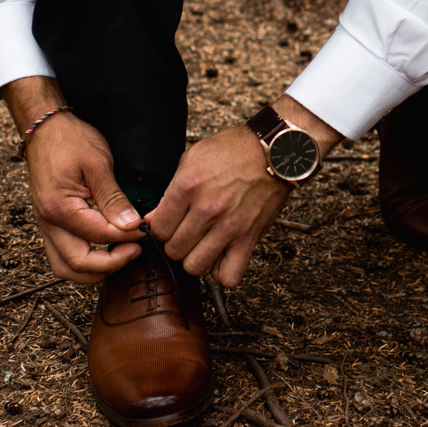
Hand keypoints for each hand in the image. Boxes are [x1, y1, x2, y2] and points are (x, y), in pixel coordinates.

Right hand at [1, 76, 144, 283]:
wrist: (45, 128)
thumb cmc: (70, 140)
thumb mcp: (98, 163)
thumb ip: (113, 198)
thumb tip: (131, 226)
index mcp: (59, 208)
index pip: (98, 236)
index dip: (126, 238)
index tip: (145, 231)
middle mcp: (48, 222)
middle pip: (77, 265)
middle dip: (110, 265)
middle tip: (135, 251)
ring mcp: (46, 225)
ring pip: (65, 267)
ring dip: (94, 270)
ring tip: (120, 255)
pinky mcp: (49, 224)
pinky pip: (62, 255)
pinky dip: (83, 261)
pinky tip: (105, 250)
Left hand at [146, 96, 341, 286]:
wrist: (274, 152)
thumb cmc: (234, 151)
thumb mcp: (192, 159)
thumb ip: (170, 191)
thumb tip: (153, 218)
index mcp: (188, 186)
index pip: (158, 228)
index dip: (159, 228)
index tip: (168, 225)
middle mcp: (207, 208)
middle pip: (174, 250)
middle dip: (175, 244)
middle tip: (185, 233)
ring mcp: (229, 226)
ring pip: (195, 267)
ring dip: (195, 258)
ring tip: (201, 245)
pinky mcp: (249, 238)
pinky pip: (229, 275)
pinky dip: (222, 272)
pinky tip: (220, 256)